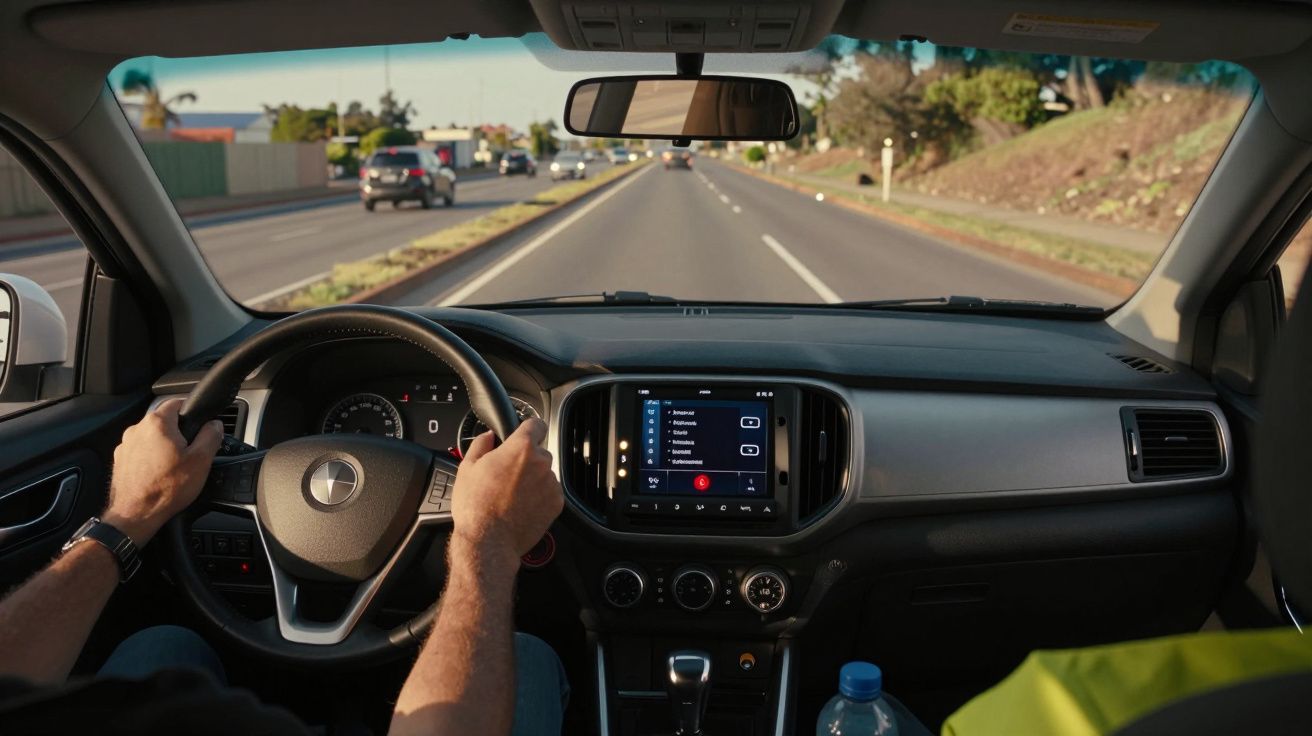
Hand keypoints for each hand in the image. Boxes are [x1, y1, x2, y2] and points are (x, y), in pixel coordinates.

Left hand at [102, 399, 222, 545]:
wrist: (135, 515)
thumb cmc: (167, 489)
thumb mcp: (201, 461)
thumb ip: (211, 436)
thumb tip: (215, 425)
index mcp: (157, 423)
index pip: (176, 402)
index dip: (191, 412)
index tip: (199, 424)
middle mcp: (137, 429)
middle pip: (163, 421)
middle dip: (178, 433)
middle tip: (190, 452)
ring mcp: (125, 445)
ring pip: (151, 438)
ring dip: (163, 447)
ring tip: (175, 468)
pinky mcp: (120, 461)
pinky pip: (140, 452)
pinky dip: (150, 459)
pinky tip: (160, 476)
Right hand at [450, 418, 561, 561]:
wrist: (489, 542)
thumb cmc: (476, 506)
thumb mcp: (467, 468)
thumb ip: (481, 444)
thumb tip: (488, 436)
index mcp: (520, 448)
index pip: (536, 424)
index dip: (529, 428)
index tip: (524, 434)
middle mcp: (541, 462)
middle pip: (539, 452)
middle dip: (526, 460)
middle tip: (507, 475)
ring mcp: (551, 483)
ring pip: (544, 474)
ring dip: (533, 479)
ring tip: (512, 496)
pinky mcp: (557, 503)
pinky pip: (550, 493)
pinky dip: (540, 497)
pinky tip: (521, 507)